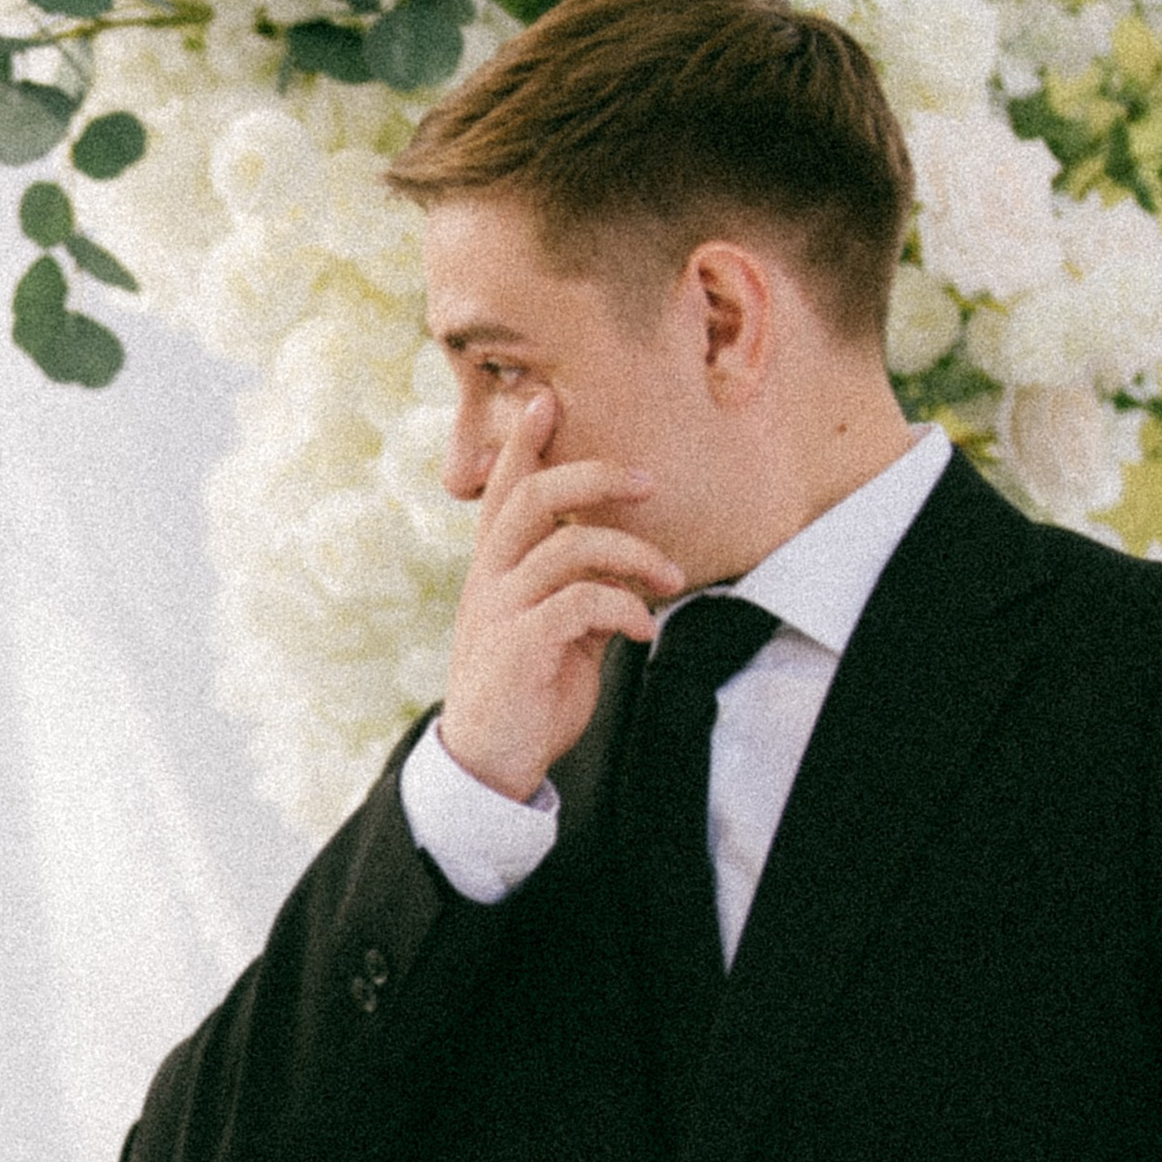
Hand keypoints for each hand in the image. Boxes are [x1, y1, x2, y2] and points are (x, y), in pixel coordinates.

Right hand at [439, 391, 683, 801]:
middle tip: (649, 482)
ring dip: (633, 556)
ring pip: (567, 547)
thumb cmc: (528, 689)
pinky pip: (579, 603)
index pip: (504, 490)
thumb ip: (579, 587)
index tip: (546, 399)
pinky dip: (623, 608)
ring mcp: (500, 610)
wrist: (490, 761)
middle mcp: (491, 579)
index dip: (524, 443)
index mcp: (497, 568)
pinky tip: (643, 629)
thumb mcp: (556, 628)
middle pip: (532, 498)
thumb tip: (627, 559)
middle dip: (594, 476)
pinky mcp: (519, 646)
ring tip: (671, 580)